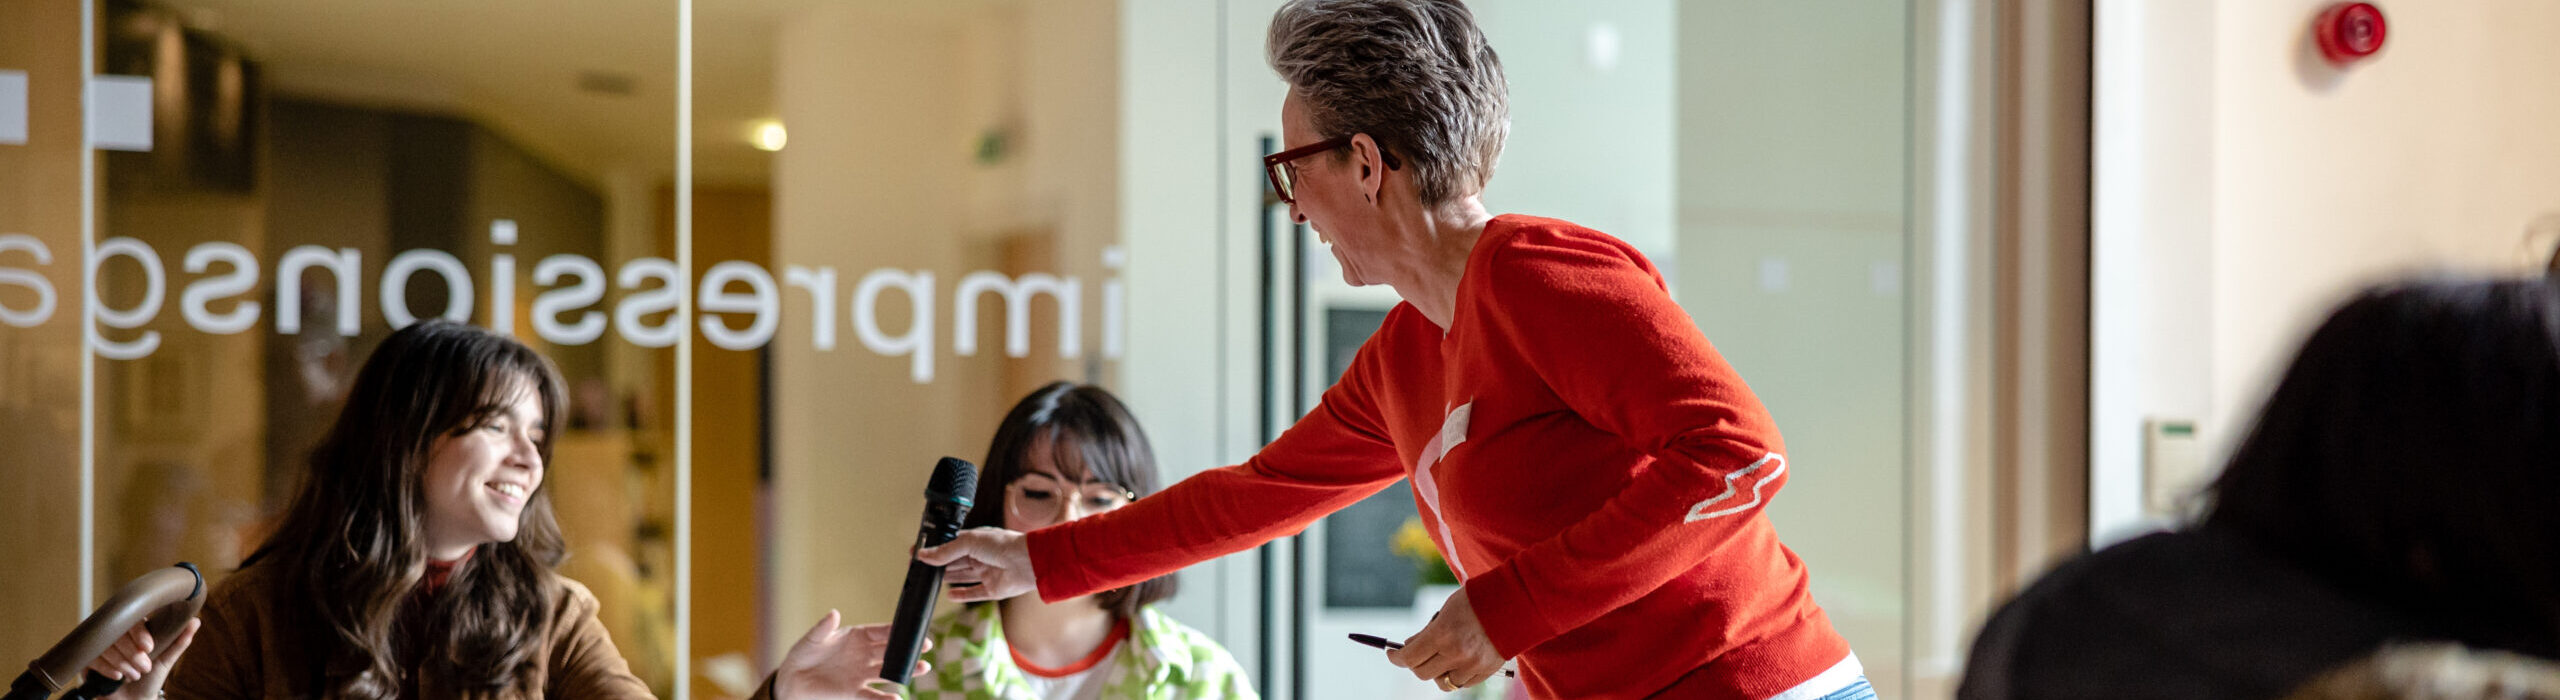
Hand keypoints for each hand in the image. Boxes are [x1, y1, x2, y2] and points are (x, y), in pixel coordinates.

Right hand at [85, 616, 201, 699]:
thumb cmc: (150, 678)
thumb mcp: (166, 660)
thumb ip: (179, 641)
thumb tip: (196, 621)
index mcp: (134, 630)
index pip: (134, 620)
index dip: (140, 633)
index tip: (149, 647)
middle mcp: (116, 634)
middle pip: (118, 634)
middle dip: (132, 653)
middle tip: (144, 667)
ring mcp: (100, 646)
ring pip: (106, 646)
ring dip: (122, 662)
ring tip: (133, 674)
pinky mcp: (88, 659)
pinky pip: (92, 658)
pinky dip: (106, 668)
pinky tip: (117, 676)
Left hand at [775, 611, 927, 699]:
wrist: (793, 680)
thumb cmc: (803, 655)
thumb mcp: (812, 639)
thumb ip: (823, 628)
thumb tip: (834, 613)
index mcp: (856, 637)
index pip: (880, 632)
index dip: (895, 631)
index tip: (911, 629)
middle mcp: (864, 655)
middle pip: (890, 651)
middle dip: (908, 649)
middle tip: (925, 646)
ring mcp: (861, 673)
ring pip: (888, 671)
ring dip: (906, 670)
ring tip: (923, 668)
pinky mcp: (854, 692)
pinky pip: (873, 696)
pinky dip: (885, 698)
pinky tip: (897, 698)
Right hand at [915, 528, 1033, 603]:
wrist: (1028, 562)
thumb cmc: (1003, 545)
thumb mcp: (969, 542)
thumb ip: (946, 551)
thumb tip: (924, 555)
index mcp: (976, 541)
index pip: (950, 544)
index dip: (935, 549)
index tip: (917, 554)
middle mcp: (981, 556)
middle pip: (954, 562)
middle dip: (938, 565)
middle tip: (920, 570)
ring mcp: (987, 573)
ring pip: (962, 577)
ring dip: (948, 579)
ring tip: (930, 582)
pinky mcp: (993, 590)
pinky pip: (975, 593)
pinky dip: (963, 595)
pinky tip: (949, 595)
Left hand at [1386, 589, 1505, 692]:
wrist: (1516, 601)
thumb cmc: (1477, 600)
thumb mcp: (1447, 610)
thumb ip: (1428, 631)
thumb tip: (1410, 646)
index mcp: (1443, 633)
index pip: (1410, 657)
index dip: (1397, 658)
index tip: (1393, 654)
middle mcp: (1457, 653)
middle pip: (1423, 673)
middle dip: (1415, 664)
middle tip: (1415, 655)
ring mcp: (1473, 665)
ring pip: (1443, 683)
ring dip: (1436, 672)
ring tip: (1440, 657)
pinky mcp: (1486, 671)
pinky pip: (1462, 683)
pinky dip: (1455, 675)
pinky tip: (1456, 661)